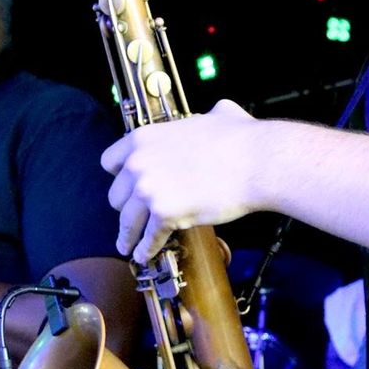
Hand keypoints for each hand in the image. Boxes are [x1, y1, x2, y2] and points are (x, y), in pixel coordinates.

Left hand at [101, 100, 260, 262]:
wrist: (258, 161)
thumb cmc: (242, 138)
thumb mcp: (217, 116)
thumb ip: (207, 117)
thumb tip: (221, 112)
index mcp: (143, 138)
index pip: (109, 162)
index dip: (118, 177)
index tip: (125, 188)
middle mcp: (138, 162)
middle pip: (116, 195)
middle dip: (126, 208)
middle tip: (135, 216)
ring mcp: (148, 189)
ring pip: (127, 221)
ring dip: (128, 236)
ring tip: (128, 246)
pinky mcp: (164, 213)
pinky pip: (148, 238)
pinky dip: (146, 249)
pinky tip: (145, 255)